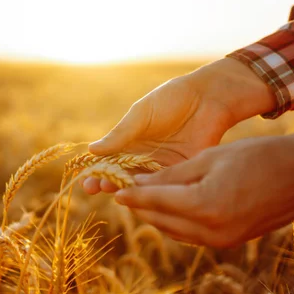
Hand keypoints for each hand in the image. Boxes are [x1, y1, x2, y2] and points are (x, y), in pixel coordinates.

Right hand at [83, 58, 275, 193]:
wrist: (208, 98)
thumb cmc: (171, 100)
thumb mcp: (141, 115)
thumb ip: (120, 135)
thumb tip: (91, 151)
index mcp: (130, 143)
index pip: (108, 162)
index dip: (95, 172)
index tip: (85, 181)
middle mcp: (143, 158)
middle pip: (121, 177)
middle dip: (106, 184)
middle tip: (95, 189)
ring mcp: (161, 167)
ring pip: (140, 185)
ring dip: (127, 190)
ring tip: (113, 190)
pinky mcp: (181, 172)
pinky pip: (164, 187)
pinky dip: (152, 192)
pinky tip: (140, 195)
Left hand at [114, 125, 293, 247]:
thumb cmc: (259, 156)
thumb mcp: (211, 158)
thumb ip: (173, 175)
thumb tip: (141, 184)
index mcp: (203, 206)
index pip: (155, 202)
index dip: (133, 195)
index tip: (117, 189)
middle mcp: (211, 231)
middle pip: (162, 221)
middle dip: (142, 207)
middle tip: (127, 193)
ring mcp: (223, 241)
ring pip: (176, 232)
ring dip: (158, 217)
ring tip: (146, 201)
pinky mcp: (232, 242)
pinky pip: (194, 236)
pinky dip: (178, 224)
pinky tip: (172, 210)